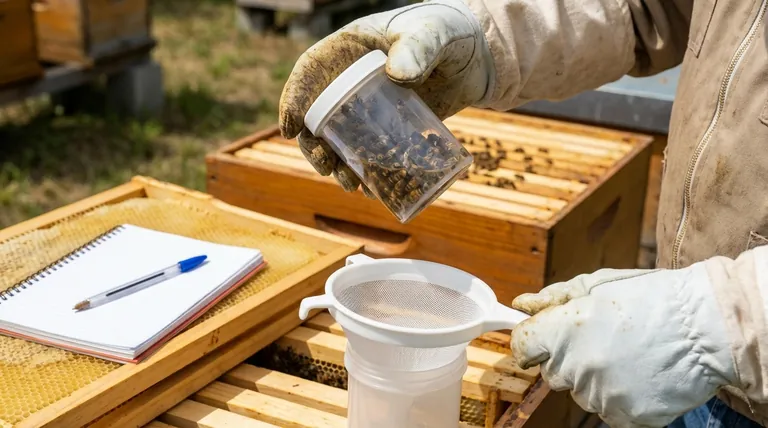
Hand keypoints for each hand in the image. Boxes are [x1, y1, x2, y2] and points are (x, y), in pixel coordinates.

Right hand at [278, 0, 493, 194]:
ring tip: (351, 186)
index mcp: (349, 49)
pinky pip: (368, 151)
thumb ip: (418, 47)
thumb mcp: (433, 34)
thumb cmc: (448, 32)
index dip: (294, 99)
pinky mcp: (388, 128)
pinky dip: (367, 171)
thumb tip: (396, 75)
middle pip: (318, 114)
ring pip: (339, 139)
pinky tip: (373, 189)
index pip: (310, 72)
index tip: (290, 129)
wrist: (477, 56)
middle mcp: (350, 80)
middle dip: (314, 146)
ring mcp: (368, 107)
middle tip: (326, 168)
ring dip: (338, 165)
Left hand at [508, 265, 737, 427]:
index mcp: (565, 331)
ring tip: (627, 354)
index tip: (544, 338)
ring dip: (593, 377)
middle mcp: (579, 368)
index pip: (522, 347)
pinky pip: (608, 409)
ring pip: (580, 392)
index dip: (532, 341)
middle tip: (601, 339)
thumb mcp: (598, 285)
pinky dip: (618, 395)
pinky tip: (639, 373)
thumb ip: (554, 297)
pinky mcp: (626, 417)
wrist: (707, 327)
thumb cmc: (652, 298)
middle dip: (566, 357)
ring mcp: (603, 396)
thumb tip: (523, 304)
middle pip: (551, 372)